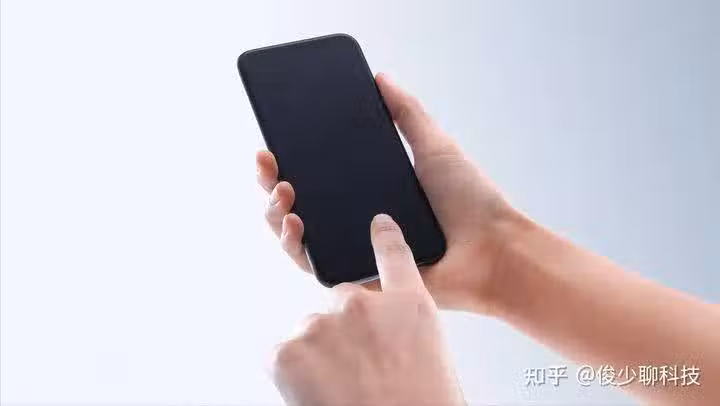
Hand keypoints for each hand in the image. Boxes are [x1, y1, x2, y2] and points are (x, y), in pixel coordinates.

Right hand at [256, 73, 520, 312]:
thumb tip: (379, 77)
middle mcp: (355, 220)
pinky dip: (296, 246)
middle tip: (268, 163)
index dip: (288, 160)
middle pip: (297, 203)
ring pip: (295, 235)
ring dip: (276, 213)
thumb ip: (406, 112)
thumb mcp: (434, 145)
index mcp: (367, 190)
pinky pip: (313, 265)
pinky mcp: (356, 278)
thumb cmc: (469, 201)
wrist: (491, 249)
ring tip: (283, 190)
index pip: (315, 175)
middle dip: (271, 183)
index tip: (272, 142)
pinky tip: (295, 223)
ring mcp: (353, 249)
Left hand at [272, 214, 464, 405]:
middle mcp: (362, 305)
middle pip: (338, 308)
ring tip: (341, 392)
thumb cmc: (421, 403)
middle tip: (356, 375)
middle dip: (339, 335)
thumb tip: (372, 322)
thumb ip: (400, 324)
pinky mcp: (287, 351)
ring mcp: (322, 325)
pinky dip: (292, 376)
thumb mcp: (429, 356)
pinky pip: (281, 355)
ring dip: (316, 358)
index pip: (395, 256)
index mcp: (407, 305)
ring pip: (308, 334)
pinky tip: (317, 396)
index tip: (377, 222)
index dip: (384, 237)